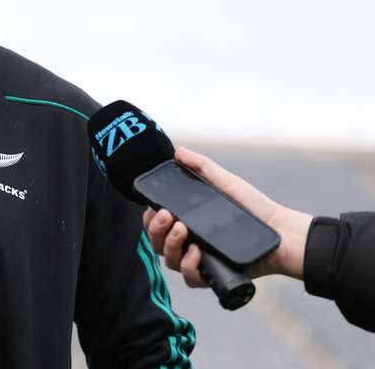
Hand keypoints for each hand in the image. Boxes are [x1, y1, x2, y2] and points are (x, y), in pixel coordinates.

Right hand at [142, 146, 313, 285]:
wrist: (281, 231)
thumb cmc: (254, 208)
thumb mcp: (225, 182)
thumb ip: (201, 167)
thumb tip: (178, 151)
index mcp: (187, 222)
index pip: (156, 225)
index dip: (149, 219)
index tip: (154, 207)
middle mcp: (189, 244)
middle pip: (156, 243)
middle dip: (155, 229)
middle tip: (166, 215)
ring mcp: (199, 261)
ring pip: (169, 261)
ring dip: (169, 244)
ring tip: (182, 229)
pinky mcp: (212, 276)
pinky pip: (189, 278)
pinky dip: (189, 265)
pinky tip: (197, 252)